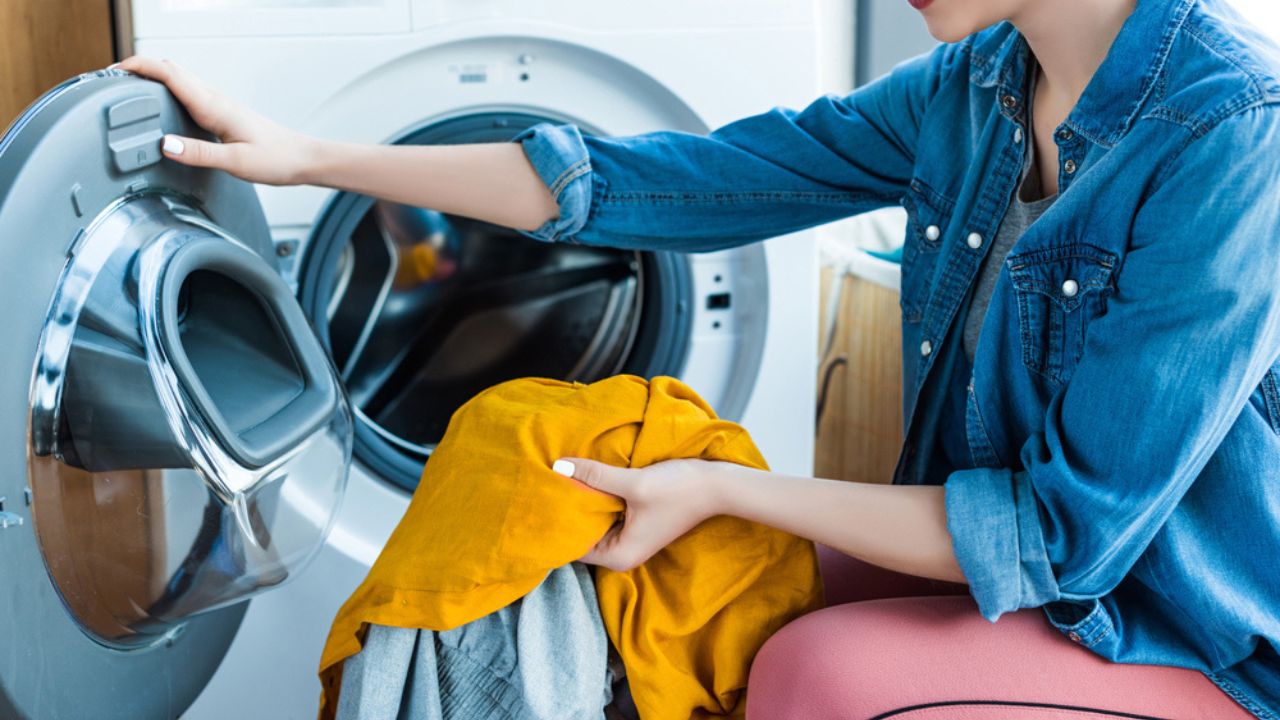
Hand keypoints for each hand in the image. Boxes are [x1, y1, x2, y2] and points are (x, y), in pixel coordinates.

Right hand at [113, 55, 317, 185]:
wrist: (303, 159)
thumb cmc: (277, 160)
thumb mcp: (236, 163)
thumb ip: (200, 154)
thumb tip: (165, 146)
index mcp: (214, 106)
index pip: (169, 74)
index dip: (137, 67)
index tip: (112, 73)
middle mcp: (215, 100)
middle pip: (170, 70)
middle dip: (138, 69)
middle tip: (110, 81)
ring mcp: (219, 105)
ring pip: (179, 80)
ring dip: (152, 77)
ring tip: (127, 90)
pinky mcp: (222, 114)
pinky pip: (188, 94)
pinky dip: (167, 91)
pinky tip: (161, 106)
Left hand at [553, 457, 729, 571]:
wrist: (717, 485)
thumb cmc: (678, 490)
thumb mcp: (633, 482)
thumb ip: (594, 476)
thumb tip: (558, 467)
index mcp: (618, 556)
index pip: (572, 546)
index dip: (557, 524)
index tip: (541, 500)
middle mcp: (622, 555)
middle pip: (582, 536)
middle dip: (568, 512)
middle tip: (547, 485)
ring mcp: (630, 540)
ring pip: (595, 524)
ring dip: (584, 504)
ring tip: (562, 480)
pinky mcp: (637, 525)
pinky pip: (608, 516)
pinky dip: (598, 501)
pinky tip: (587, 480)